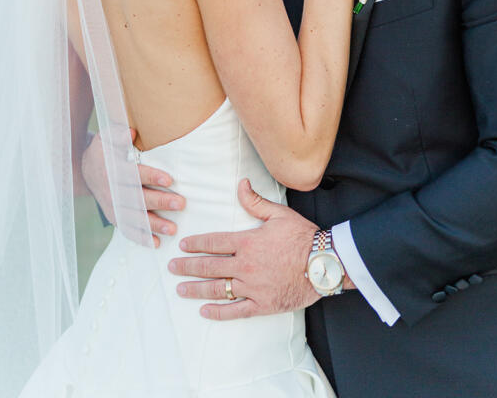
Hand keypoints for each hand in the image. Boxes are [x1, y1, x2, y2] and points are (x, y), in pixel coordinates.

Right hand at [81, 129, 185, 245]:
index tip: (169, 180)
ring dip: (154, 224)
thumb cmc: (104, 150)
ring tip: (173, 229)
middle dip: (160, 202)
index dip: (151, 177)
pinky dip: (141, 237)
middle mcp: (112, 191)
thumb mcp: (106, 138)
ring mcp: (113, 206)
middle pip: (138, 199)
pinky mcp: (114, 217)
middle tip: (180, 204)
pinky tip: (156, 243)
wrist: (86, 169)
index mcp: (113, 170)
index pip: (134, 174)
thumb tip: (131, 132)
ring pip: (134, 218)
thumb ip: (118, 134)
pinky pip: (127, 229)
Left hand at [168, 179, 319, 319]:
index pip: (214, 242)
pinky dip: (218, 312)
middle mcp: (245, 266)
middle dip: (187, 267)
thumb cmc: (303, 237)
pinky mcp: (262, 305)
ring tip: (181, 289)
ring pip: (218, 289)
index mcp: (247, 242)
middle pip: (209, 266)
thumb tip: (241, 183)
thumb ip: (255, 201)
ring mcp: (252, 288)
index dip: (195, 244)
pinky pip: (235, 311)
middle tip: (172, 268)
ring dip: (196, 289)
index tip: (182, 246)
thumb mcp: (279, 213)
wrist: (324, 264)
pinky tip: (205, 311)